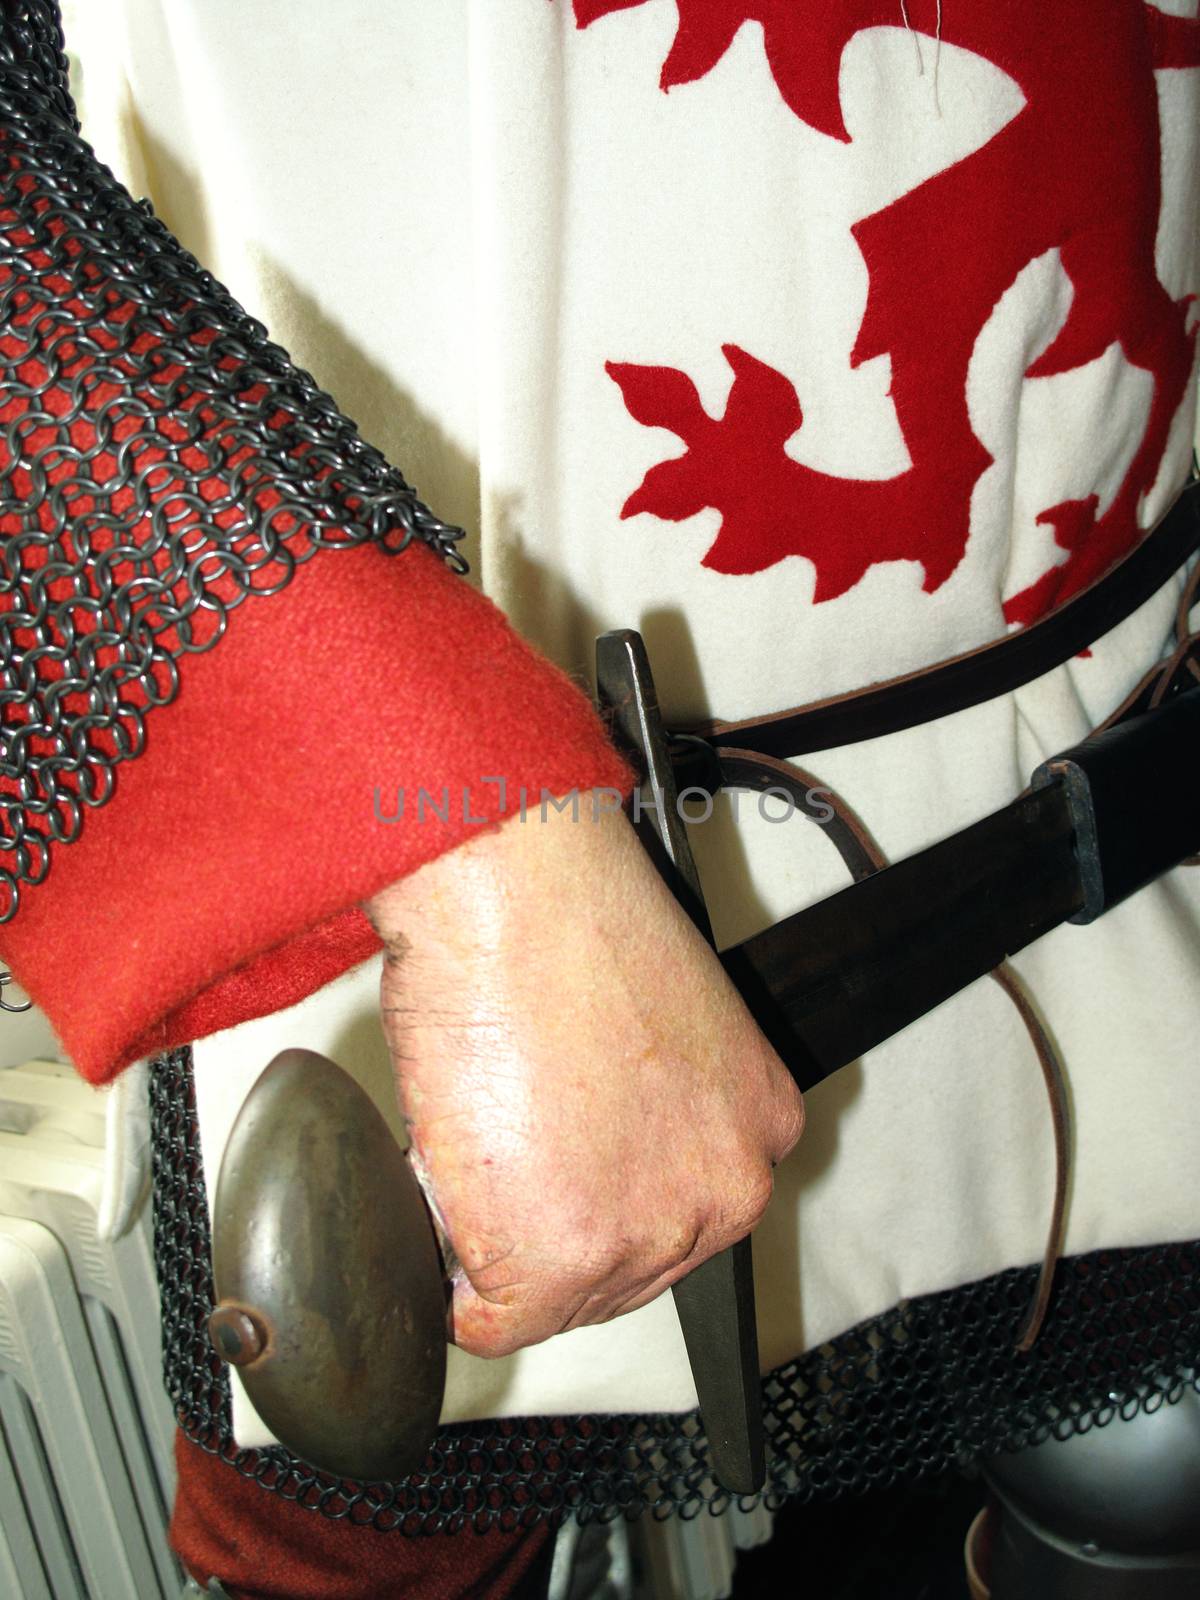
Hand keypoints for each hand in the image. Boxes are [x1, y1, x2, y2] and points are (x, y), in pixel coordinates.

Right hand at [363, 805, 802, 1358]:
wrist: (521, 893)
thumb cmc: (574, 920)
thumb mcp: (665, 1019)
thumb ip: (652, 1101)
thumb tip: (593, 1137)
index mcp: (759, 1122)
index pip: (679, 1209)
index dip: (604, 1191)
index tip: (564, 1163)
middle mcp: (727, 1189)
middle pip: (624, 1267)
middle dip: (555, 1226)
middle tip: (509, 1147)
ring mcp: (650, 1235)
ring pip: (556, 1294)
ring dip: (500, 1242)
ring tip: (484, 1138)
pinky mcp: (562, 1263)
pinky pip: (487, 1318)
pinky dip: (451, 1275)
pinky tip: (451, 1184)